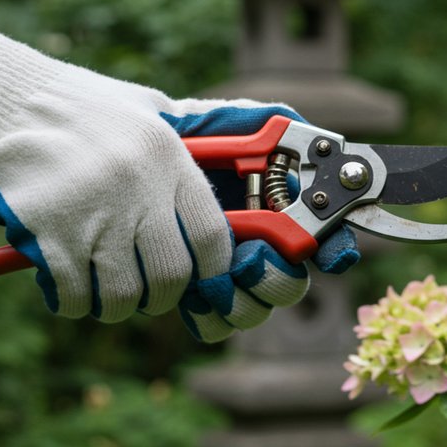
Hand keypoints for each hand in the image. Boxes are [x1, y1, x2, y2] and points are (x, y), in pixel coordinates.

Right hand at [0, 6, 312, 337]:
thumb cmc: (77, 107)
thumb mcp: (143, 108)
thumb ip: (185, 138)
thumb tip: (240, 154)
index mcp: (167, 156)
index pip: (212, 237)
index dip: (212, 271)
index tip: (201, 281)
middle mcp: (137, 186)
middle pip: (171, 275)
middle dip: (161, 296)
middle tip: (146, 293)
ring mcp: (92, 211)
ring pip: (124, 294)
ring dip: (116, 306)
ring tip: (104, 294)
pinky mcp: (47, 233)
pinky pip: (75, 295)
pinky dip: (73, 303)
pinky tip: (67, 290)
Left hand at [159, 100, 360, 335]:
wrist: (112, 157)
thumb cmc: (168, 135)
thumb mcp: (219, 121)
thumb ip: (267, 125)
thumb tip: (324, 145)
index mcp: (274, 206)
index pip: (322, 236)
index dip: (334, 249)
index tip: (329, 254)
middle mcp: (258, 243)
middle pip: (292, 283)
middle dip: (276, 277)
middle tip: (248, 258)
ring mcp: (225, 273)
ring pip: (257, 309)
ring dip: (243, 300)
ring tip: (213, 279)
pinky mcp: (192, 294)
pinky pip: (216, 325)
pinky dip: (210, 316)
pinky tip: (192, 294)